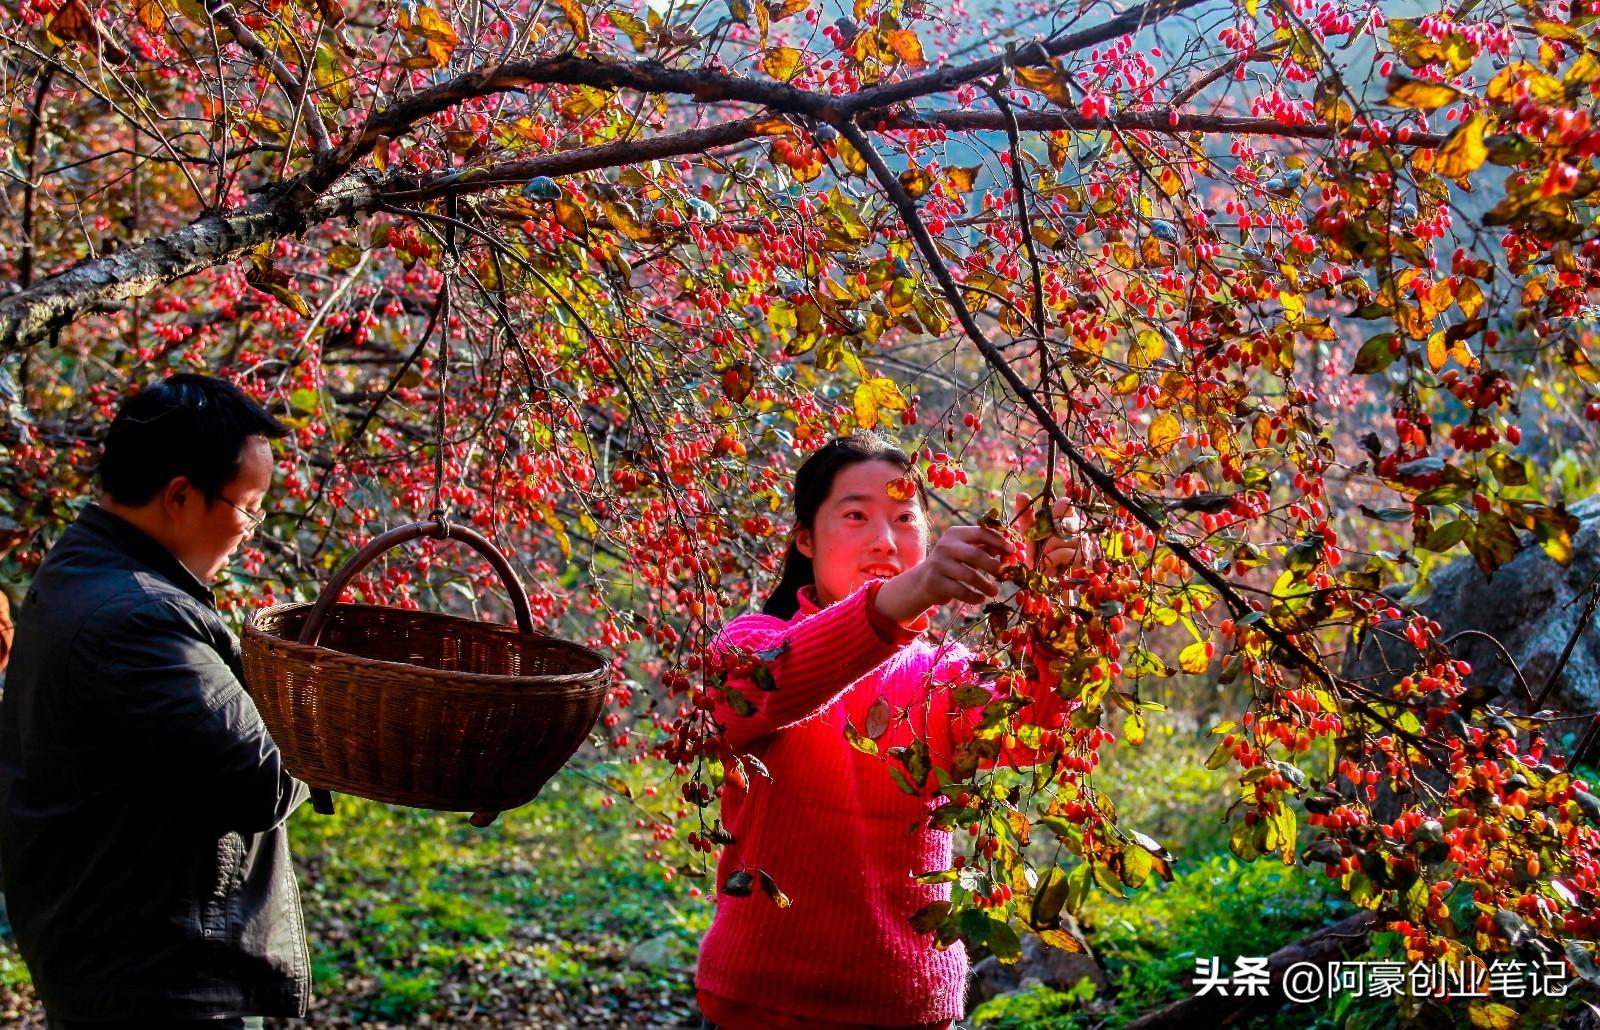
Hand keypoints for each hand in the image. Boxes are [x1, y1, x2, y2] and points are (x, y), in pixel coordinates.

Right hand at [874, 525, 1013, 623]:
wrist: (923, 580)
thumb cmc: (952, 563)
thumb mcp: (965, 551)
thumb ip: (984, 549)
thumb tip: (1010, 551)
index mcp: (955, 534)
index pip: (980, 533)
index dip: (998, 542)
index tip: (1012, 551)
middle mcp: (946, 546)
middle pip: (976, 555)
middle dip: (994, 566)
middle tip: (1005, 574)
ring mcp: (939, 564)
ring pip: (969, 576)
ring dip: (986, 585)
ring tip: (994, 592)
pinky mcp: (936, 582)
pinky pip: (961, 591)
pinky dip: (974, 597)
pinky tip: (980, 599)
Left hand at [1015, 493, 1088, 575]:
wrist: (1046, 569)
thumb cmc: (1038, 545)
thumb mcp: (1030, 529)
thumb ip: (1026, 513)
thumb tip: (1021, 494)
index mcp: (1066, 514)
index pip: (1065, 503)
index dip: (1052, 512)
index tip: (1042, 524)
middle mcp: (1078, 524)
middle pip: (1061, 522)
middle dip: (1044, 535)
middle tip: (1039, 543)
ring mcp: (1083, 539)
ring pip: (1062, 538)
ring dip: (1046, 550)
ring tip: (1043, 555)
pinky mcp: (1083, 554)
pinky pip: (1066, 553)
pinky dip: (1052, 559)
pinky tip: (1049, 562)